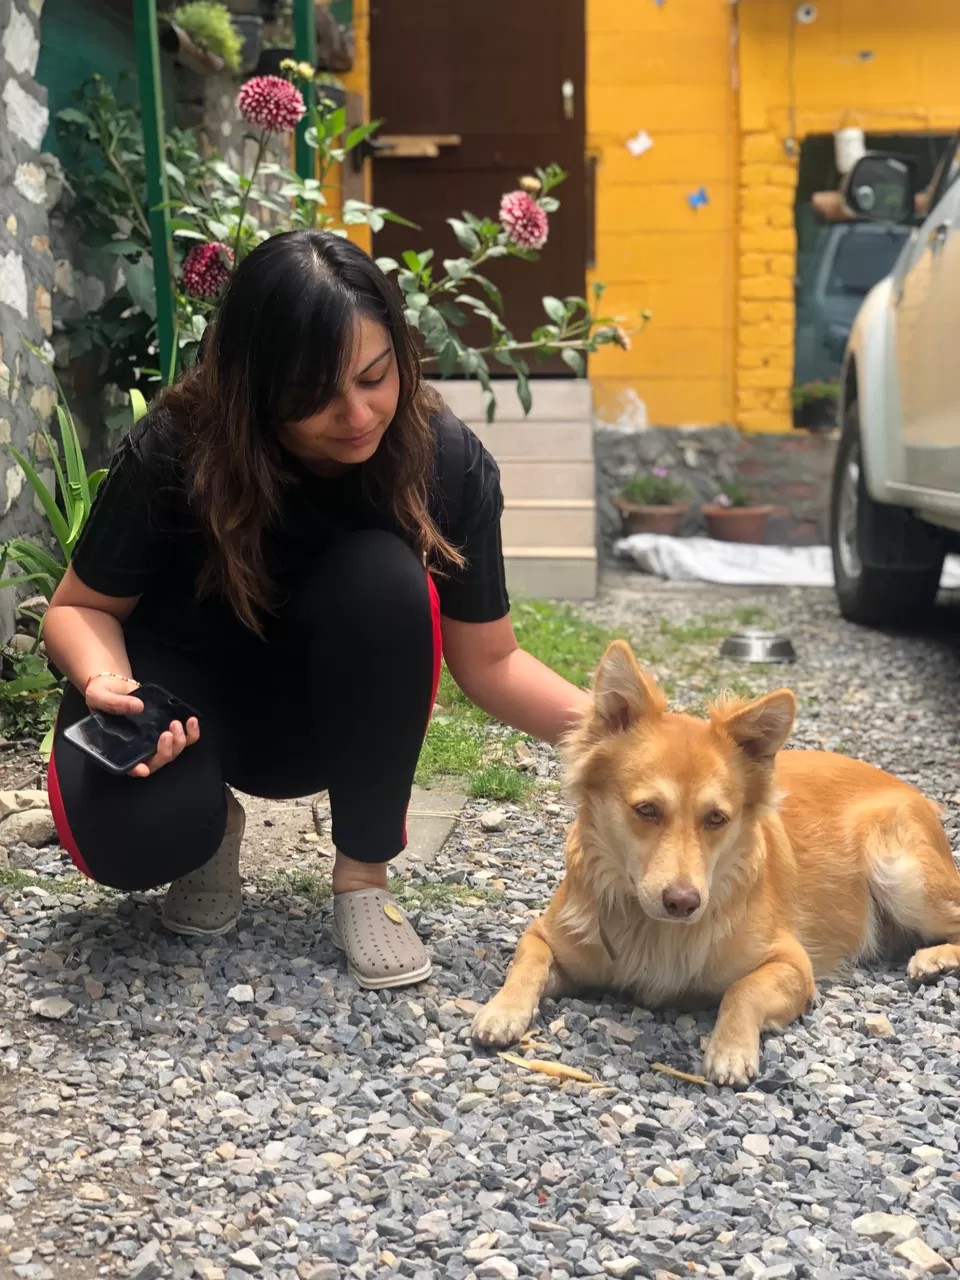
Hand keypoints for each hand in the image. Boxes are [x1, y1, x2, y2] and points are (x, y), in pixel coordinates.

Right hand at [83, 674, 199, 777]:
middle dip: (165, 751)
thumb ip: (114, 703)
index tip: (142, 768)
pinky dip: (191, 733)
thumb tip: (137, 706)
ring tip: (177, 724)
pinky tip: (191, 721)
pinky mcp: (166, 729)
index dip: (136, 769)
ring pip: (171, 752)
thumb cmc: (101, 695)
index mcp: (117, 747)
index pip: (126, 765)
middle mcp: (137, 748)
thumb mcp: (99, 696)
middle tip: (167, 733)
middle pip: (155, 761)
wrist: (114, 685)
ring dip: (179, 742)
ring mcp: (153, 740)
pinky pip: (183, 738)